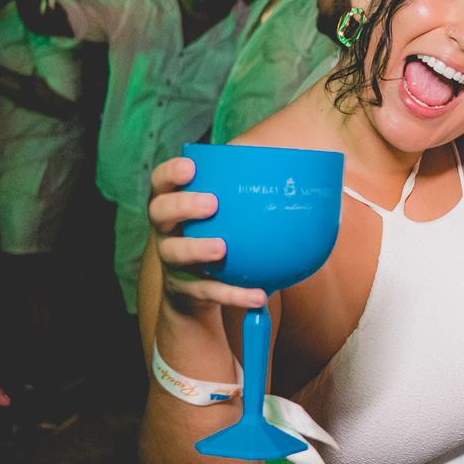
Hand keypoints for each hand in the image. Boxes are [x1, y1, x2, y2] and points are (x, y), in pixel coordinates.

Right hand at [149, 157, 266, 312]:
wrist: (197, 291)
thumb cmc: (217, 236)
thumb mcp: (224, 217)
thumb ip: (245, 197)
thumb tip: (304, 177)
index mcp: (173, 206)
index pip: (161, 183)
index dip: (170, 173)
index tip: (191, 167)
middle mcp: (166, 231)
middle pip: (159, 212)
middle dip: (182, 205)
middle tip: (211, 203)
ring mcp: (172, 261)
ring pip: (175, 253)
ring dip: (197, 248)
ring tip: (222, 248)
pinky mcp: (186, 289)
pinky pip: (209, 291)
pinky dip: (233, 294)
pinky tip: (258, 296)